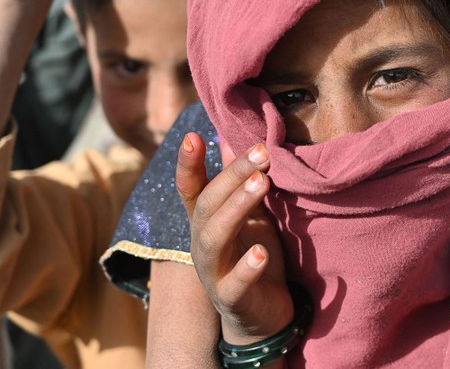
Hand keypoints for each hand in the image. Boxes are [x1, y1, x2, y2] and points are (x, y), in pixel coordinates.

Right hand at [176, 133, 292, 344]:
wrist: (262, 315)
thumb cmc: (252, 253)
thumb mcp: (248, 212)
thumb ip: (235, 179)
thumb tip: (227, 134)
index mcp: (205, 220)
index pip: (191, 188)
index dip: (188, 163)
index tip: (191, 135)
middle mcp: (202, 243)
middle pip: (208, 204)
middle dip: (232, 175)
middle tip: (261, 152)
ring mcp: (213, 272)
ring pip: (215, 237)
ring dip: (238, 208)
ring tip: (262, 184)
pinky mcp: (231, 299)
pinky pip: (234, 283)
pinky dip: (246, 268)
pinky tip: (260, 253)